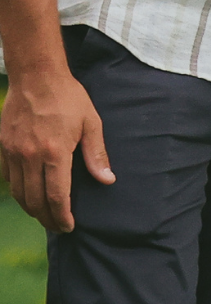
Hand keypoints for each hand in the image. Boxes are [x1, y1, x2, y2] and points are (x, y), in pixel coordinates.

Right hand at [1, 67, 113, 231]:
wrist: (36, 76)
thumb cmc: (68, 98)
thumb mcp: (91, 123)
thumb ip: (96, 154)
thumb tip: (107, 180)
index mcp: (54, 152)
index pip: (56, 196)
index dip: (62, 216)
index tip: (69, 226)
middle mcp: (29, 156)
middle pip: (34, 200)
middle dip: (46, 218)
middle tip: (58, 226)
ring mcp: (12, 152)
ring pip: (17, 192)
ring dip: (30, 207)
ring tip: (44, 214)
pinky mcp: (2, 146)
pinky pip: (6, 177)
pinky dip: (16, 190)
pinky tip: (28, 193)